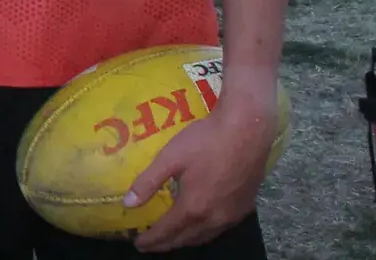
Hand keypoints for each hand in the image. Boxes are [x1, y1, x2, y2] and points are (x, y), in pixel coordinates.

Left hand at [129, 94, 274, 252]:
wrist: (247, 131)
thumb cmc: (205, 141)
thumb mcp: (170, 158)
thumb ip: (148, 182)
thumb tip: (128, 203)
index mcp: (194, 208)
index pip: (168, 232)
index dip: (151, 240)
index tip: (138, 244)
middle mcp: (215, 218)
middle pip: (187, 239)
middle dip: (167, 244)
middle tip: (150, 245)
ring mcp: (233, 215)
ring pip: (205, 237)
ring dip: (186, 240)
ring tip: (170, 238)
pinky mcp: (245, 208)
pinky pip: (220, 229)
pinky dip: (204, 232)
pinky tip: (198, 225)